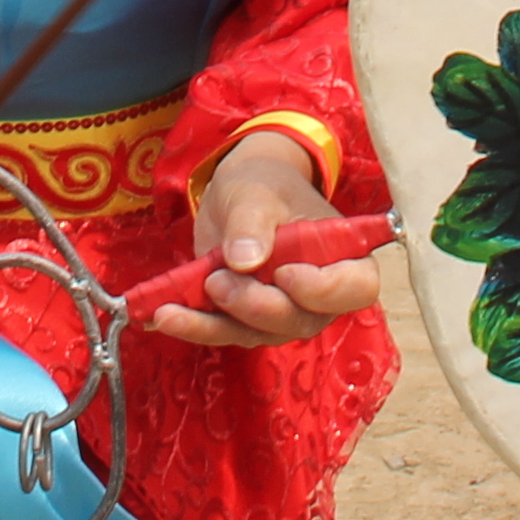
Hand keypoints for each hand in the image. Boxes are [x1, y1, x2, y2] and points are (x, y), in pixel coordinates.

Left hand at [145, 134, 384, 348]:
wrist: (238, 193)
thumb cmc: (263, 186)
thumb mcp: (256, 193)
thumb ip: (253, 223)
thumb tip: (244, 261)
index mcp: (344, 257)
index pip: (355, 288)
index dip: (324, 290)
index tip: (284, 273)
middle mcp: (320, 296)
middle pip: (300, 320)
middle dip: (256, 307)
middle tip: (218, 280)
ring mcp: (283, 312)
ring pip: (257, 333)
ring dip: (215, 324)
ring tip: (174, 307)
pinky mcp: (247, 320)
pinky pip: (224, 331)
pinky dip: (194, 326)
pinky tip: (163, 315)